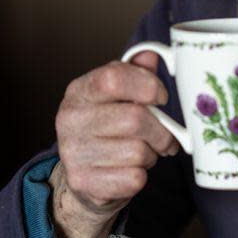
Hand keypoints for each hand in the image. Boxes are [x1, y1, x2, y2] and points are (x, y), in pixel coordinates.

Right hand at [52, 51, 178, 237]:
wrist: (86, 179)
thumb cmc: (109, 131)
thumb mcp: (118, 98)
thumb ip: (136, 74)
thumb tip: (151, 55)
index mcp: (79, 91)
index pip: (114, 78)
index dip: (147, 86)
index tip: (161, 97)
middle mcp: (70, 119)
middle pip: (135, 119)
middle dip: (161, 131)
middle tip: (166, 137)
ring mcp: (73, 152)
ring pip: (138, 152)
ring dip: (151, 155)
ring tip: (142, 154)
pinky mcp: (83, 182)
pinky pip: (134, 178)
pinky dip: (141, 177)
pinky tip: (129, 171)